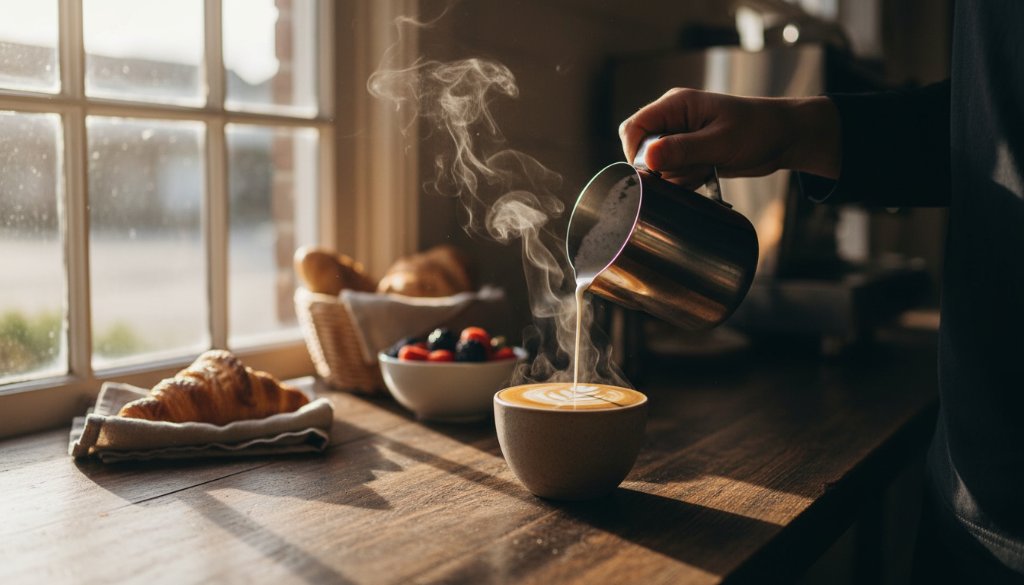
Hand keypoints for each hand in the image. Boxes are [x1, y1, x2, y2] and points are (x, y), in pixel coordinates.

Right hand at [618, 88, 840, 188]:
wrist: (784, 138)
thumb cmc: (759, 129)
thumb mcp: (721, 142)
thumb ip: (683, 149)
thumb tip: (647, 158)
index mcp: (676, 105)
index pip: (634, 128)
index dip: (636, 152)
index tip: (653, 172)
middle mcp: (673, 119)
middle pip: (641, 149)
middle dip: (660, 168)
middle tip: (689, 169)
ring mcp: (680, 137)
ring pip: (656, 166)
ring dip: (677, 176)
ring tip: (706, 168)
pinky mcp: (688, 154)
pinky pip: (672, 173)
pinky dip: (685, 181)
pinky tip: (707, 173)